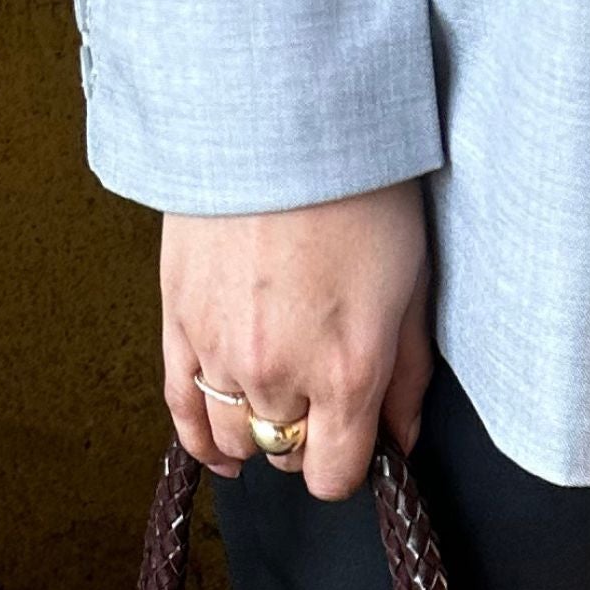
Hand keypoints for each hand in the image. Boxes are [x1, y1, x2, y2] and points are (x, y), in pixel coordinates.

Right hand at [162, 181, 432, 500]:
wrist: (281, 113)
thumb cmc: (358, 186)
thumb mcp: (411, 282)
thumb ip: (407, 374)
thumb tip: (401, 439)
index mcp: (345, 372)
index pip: (334, 475)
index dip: (349, 465)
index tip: (356, 438)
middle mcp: (278, 376)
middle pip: (286, 455)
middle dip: (308, 435)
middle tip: (321, 392)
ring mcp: (221, 353)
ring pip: (235, 438)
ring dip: (258, 429)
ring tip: (275, 399)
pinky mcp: (178, 322)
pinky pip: (181, 409)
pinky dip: (200, 439)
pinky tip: (220, 452)